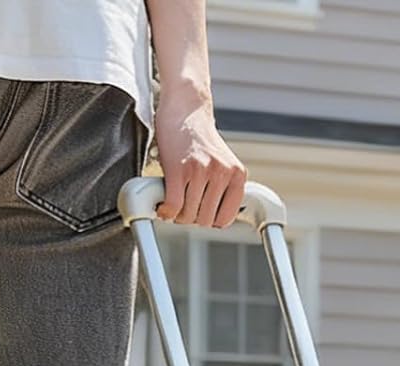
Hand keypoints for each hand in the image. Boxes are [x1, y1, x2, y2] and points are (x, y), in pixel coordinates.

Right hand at [154, 92, 246, 229]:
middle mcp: (222, 172)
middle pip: (204, 221)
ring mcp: (201, 170)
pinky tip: (163, 205)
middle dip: (191, 218)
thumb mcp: (222, 164)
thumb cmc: (199, 139)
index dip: (209, 221)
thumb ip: (223, 190)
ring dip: (177, 214)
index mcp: (237, 175)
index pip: (225, 219)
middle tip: (184, 205)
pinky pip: (173, 206)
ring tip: (175, 200)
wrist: (185, 108)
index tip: (199, 213)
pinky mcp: (179, 169)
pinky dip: (165, 211)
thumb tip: (214, 222)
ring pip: (187, 216)